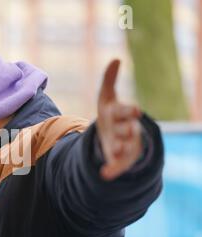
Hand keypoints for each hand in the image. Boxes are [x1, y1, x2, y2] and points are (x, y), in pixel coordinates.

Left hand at [96, 59, 142, 180]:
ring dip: (121, 148)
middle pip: (128, 129)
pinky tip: (105, 174)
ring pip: (125, 147)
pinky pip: (117, 166)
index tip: (135, 110)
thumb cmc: (110, 115)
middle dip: (127, 129)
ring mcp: (124, 145)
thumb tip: (115, 60)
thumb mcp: (106, 98)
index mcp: (121, 114)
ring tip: (115, 149)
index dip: (129, 111)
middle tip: (128, 129)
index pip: (126, 111)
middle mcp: (126, 129)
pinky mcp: (119, 160)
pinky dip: (112, 170)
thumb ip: (108, 80)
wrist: (111, 136)